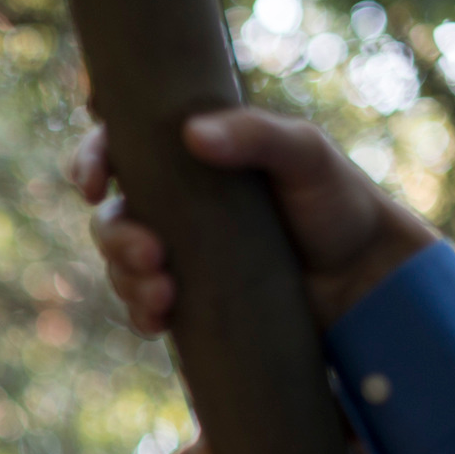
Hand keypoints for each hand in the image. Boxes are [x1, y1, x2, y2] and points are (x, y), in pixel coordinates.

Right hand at [69, 110, 435, 333]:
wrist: (364, 276)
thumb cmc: (337, 201)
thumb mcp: (306, 154)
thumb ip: (255, 134)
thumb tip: (193, 135)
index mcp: (190, 157)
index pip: (120, 147)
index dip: (90, 160)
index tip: (94, 183)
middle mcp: (175, 204)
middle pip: (110, 216)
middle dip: (114, 238)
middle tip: (151, 254)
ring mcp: (180, 254)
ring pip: (119, 264)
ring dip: (126, 280)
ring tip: (165, 294)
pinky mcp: (189, 299)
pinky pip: (142, 307)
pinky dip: (140, 313)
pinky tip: (159, 319)